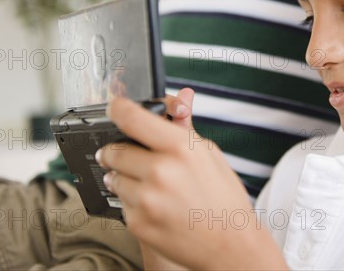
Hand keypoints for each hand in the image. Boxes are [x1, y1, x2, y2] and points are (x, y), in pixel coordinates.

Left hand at [96, 90, 286, 269]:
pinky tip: (156, 205)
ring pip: (114, 178)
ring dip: (125, 178)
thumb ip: (185, 127)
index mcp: (181, 148)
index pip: (131, 118)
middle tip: (131, 156)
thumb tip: (183, 97)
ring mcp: (146, 199)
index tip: (113, 107)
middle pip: (114, 150)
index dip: (117, 108)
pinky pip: (120, 203)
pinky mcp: (137, 223)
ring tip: (152, 186)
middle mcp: (161, 171)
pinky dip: (133, 202)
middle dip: (119, 151)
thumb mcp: (209, 155)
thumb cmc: (223, 197)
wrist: (230, 245)